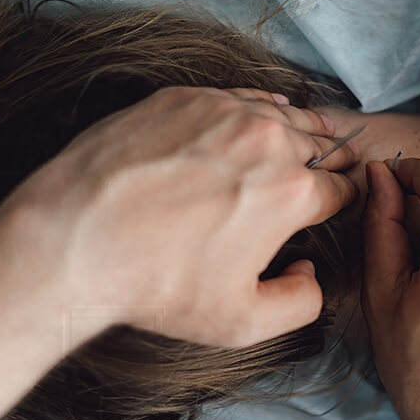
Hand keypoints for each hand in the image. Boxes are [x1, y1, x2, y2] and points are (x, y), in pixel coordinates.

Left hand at [0, 86, 357, 347]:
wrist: (74, 242)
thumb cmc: (157, 287)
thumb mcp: (243, 323)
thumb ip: (301, 302)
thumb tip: (311, 271)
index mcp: (292, 192)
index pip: (341, 188)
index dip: (344, 199)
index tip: (338, 203)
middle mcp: (266, 140)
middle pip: (319, 144)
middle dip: (329, 161)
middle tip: (331, 169)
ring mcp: (223, 111)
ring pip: (284, 114)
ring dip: (300, 131)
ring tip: (309, 139)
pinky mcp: (184, 98)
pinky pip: (239, 96)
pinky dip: (257, 108)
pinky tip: (261, 117)